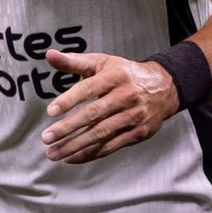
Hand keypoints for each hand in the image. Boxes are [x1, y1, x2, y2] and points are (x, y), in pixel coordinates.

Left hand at [39, 49, 178, 163]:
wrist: (165, 88)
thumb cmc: (124, 74)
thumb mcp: (102, 62)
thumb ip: (74, 61)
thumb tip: (49, 55)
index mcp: (115, 77)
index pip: (88, 89)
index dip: (69, 100)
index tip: (50, 111)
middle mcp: (125, 97)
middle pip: (93, 115)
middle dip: (68, 128)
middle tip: (46, 137)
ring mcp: (133, 117)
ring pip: (101, 133)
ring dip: (75, 146)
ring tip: (53, 153)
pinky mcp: (138, 133)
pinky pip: (111, 145)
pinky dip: (90, 153)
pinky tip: (71, 157)